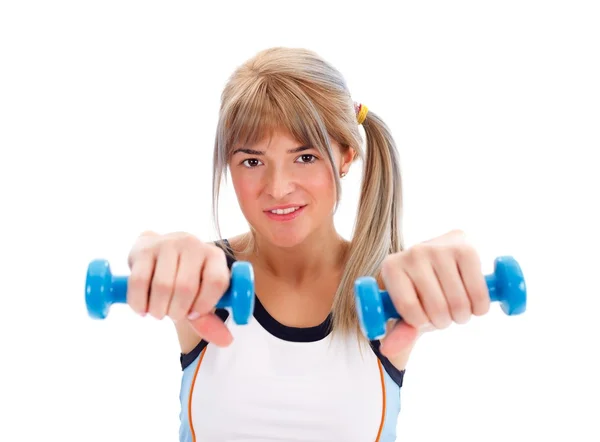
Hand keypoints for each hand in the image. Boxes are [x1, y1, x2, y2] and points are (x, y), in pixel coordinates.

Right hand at [126, 231, 232, 345]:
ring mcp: (168, 243)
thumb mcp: (200, 296)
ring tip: (158, 312)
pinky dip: (139, 302)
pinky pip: (139, 281)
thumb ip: (210, 320)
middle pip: (186, 287)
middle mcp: (193, 245)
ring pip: (163, 285)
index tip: (194, 315)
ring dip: (158, 309)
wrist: (157, 254)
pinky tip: (142, 308)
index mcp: (214, 256)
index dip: (204, 304)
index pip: (216, 281)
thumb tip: (226, 341)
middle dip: (177, 311)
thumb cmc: (184, 278)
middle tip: (172, 315)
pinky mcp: (144, 249)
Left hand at [379, 230, 490, 356]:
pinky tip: (474, 303)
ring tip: (457, 308)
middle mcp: (413, 252)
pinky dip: (480, 307)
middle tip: (442, 313)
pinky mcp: (466, 249)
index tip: (422, 315)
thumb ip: (399, 332)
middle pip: (437, 308)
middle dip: (443, 321)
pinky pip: (478, 292)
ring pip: (458, 303)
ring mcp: (439, 248)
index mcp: (391, 267)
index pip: (410, 310)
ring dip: (462, 316)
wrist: (439, 263)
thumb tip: (387, 351)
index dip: (421, 322)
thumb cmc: (419, 292)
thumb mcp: (406, 313)